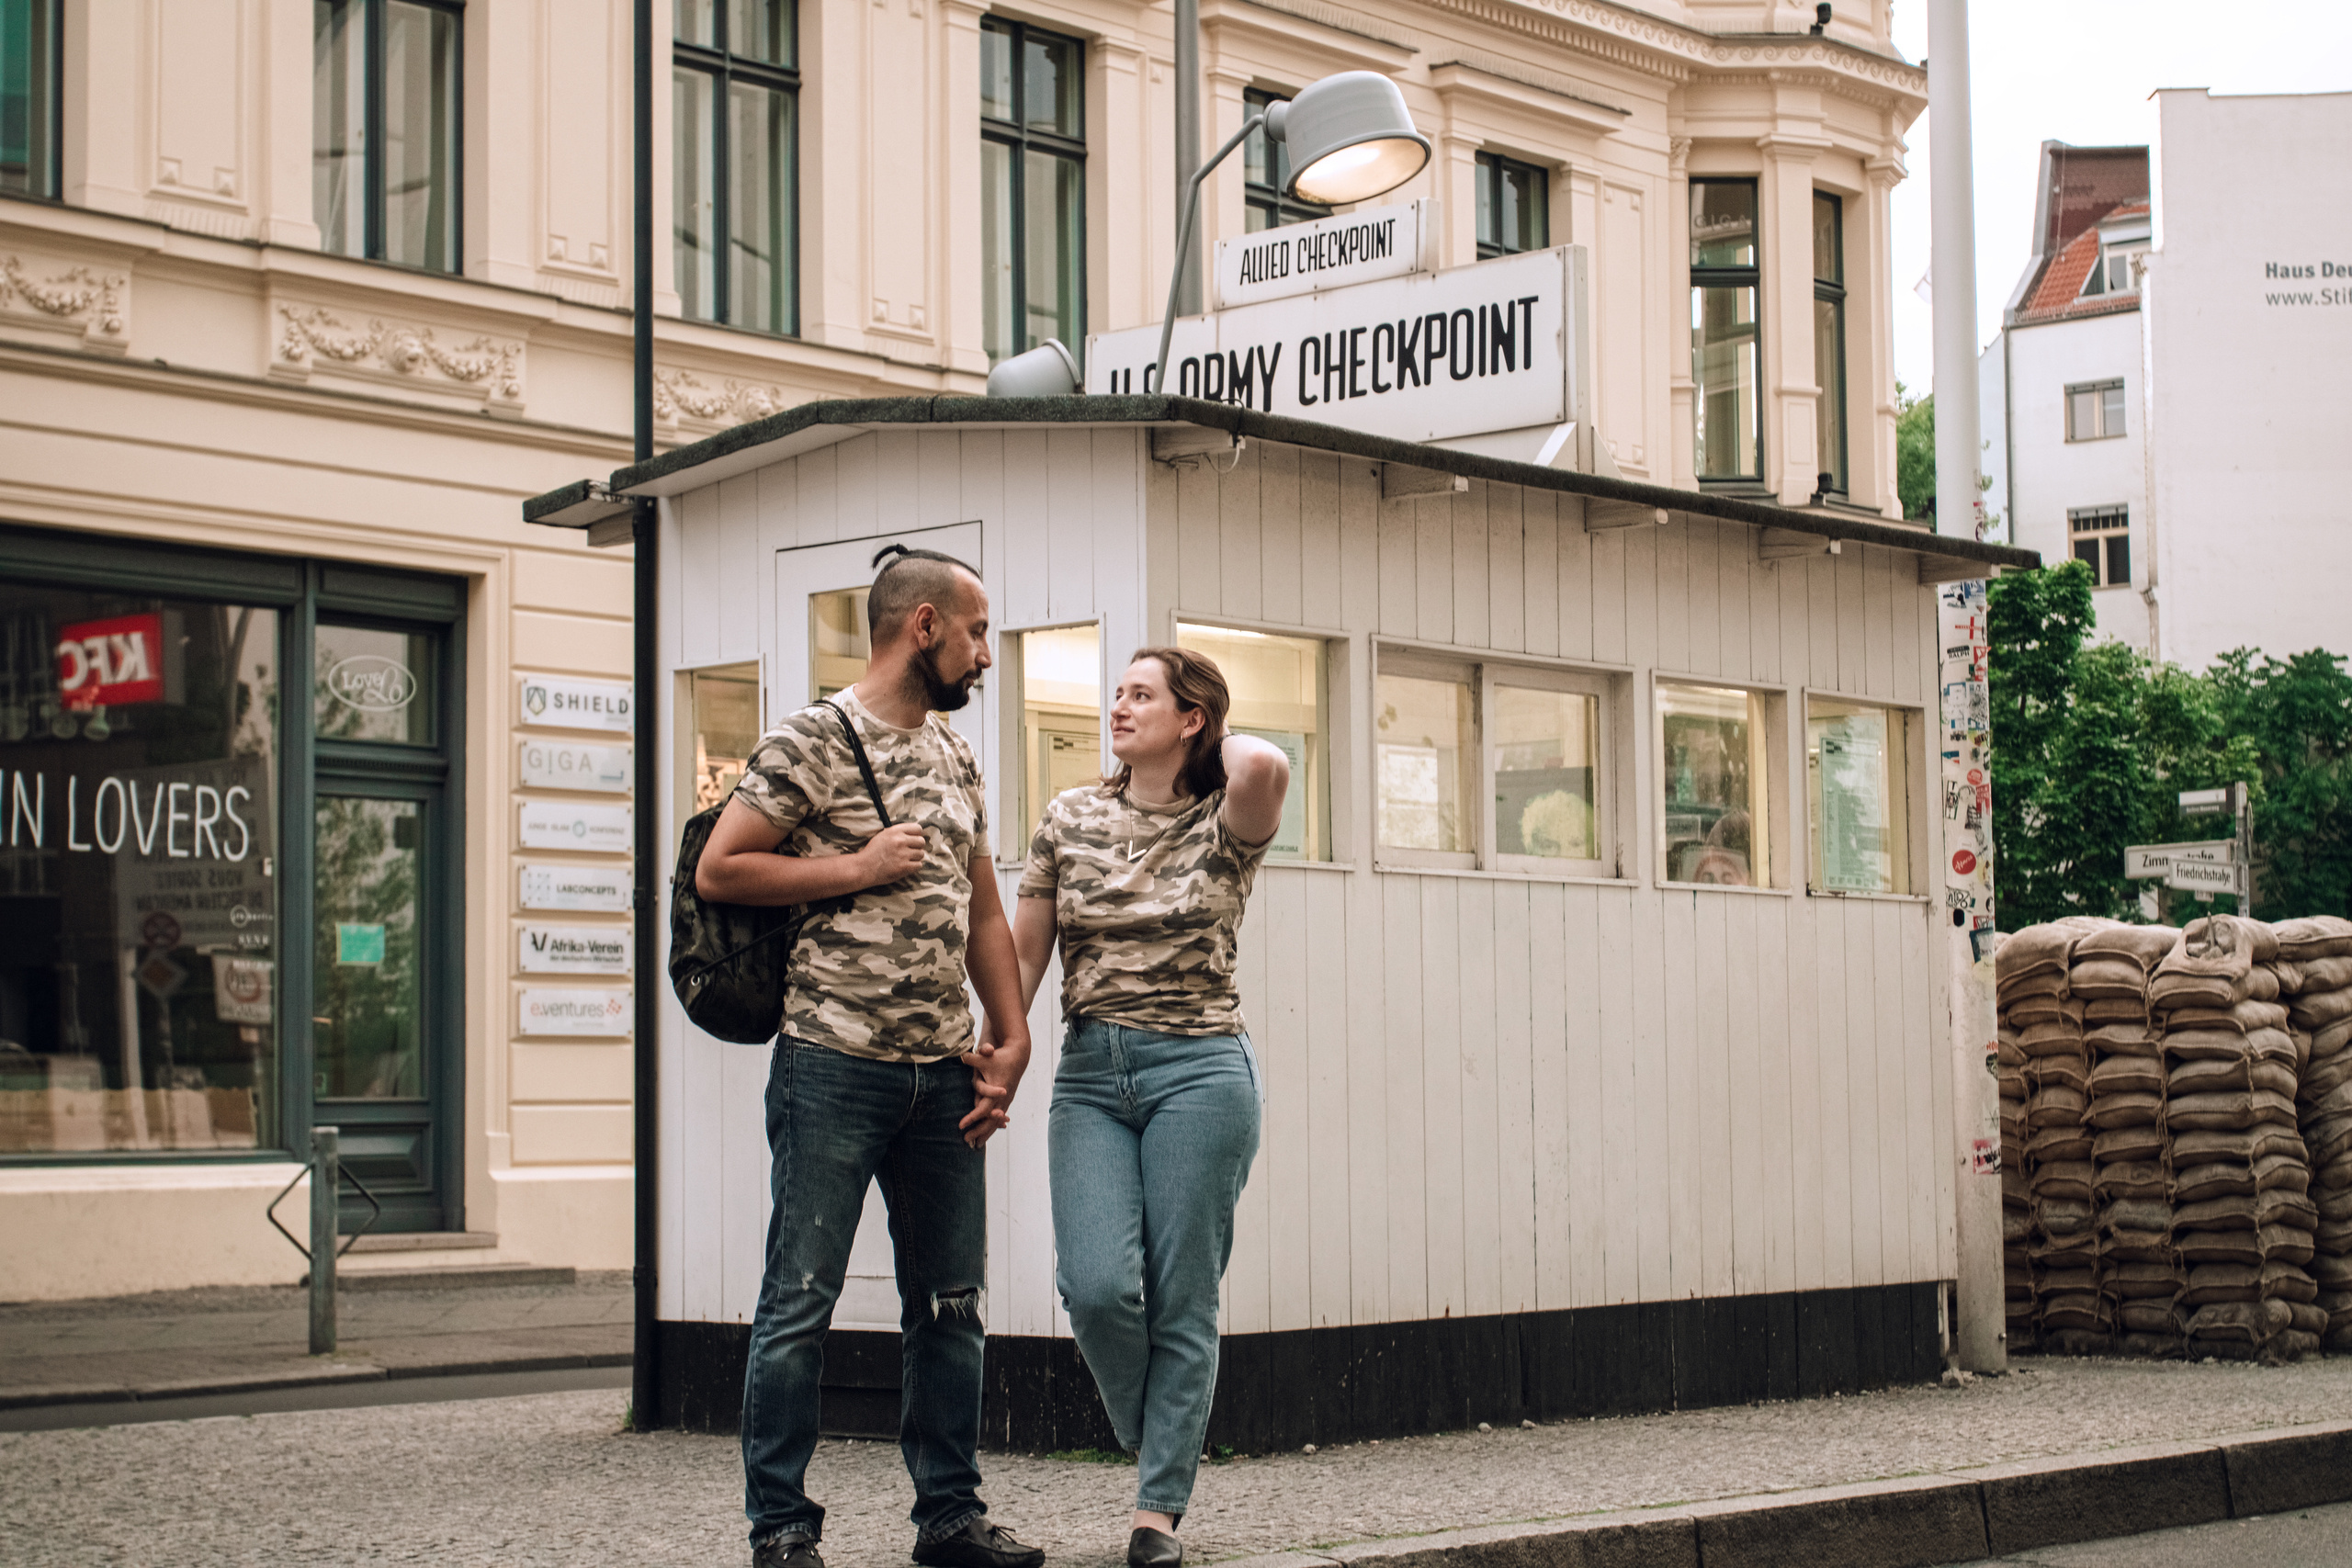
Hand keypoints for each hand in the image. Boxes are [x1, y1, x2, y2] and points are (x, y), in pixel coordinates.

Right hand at [856, 822, 927, 887]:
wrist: (864, 868)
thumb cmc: (873, 852)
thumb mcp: (883, 835)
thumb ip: (898, 833)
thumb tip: (914, 834)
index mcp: (895, 831)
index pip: (917, 828)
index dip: (916, 835)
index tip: (913, 840)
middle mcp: (900, 841)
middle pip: (921, 841)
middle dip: (917, 846)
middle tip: (910, 851)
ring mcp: (903, 854)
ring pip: (921, 854)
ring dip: (915, 857)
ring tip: (906, 859)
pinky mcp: (904, 867)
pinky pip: (919, 865)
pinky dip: (914, 867)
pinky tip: (906, 866)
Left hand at [960, 1030, 1031, 1147]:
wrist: (1018, 1056)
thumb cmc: (1000, 1057)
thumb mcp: (986, 1057)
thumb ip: (974, 1058)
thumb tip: (962, 1056)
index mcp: (998, 1092)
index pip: (983, 1110)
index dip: (972, 1118)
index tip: (960, 1126)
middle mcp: (1003, 1099)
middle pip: (990, 1121)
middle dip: (978, 1132)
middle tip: (965, 1141)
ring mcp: (1006, 1101)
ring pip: (996, 1122)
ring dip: (986, 1133)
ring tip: (977, 1144)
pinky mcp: (1006, 1101)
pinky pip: (999, 1118)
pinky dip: (992, 1127)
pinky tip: (987, 1133)